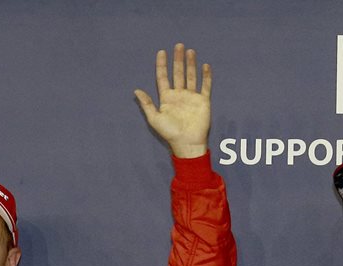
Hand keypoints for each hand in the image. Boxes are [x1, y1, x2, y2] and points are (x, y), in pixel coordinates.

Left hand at [134, 43, 210, 158]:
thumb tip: (136, 90)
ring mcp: (191, 97)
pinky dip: (206, 76)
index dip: (161, 65)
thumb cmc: (170, 133)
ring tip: (190, 51)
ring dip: (190, 64)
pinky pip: (205, 86)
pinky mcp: (203, 101)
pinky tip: (205, 66)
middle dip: (177, 60)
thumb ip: (146, 104)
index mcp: (166, 98)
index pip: (163, 78)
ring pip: (191, 76)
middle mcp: (179, 95)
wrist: (187, 143)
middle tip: (178, 45)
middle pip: (178, 73)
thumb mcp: (154, 118)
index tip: (161, 52)